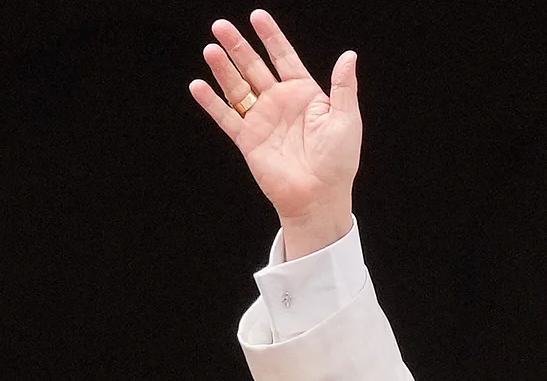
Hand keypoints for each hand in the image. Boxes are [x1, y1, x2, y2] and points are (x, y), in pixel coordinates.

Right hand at [189, 10, 360, 256]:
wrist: (319, 197)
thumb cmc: (338, 161)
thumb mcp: (346, 119)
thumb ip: (344, 86)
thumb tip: (348, 55)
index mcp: (305, 94)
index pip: (284, 57)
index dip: (271, 36)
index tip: (257, 16)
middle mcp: (280, 103)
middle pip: (254, 67)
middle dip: (238, 46)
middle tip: (221, 26)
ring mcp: (262, 120)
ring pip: (238, 88)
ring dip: (223, 69)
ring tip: (210, 49)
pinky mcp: (248, 140)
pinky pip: (226, 117)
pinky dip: (211, 103)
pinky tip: (198, 86)